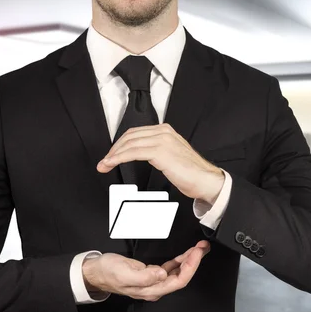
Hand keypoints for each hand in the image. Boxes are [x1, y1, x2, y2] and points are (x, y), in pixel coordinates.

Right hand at [82, 240, 210, 301]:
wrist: (96, 271)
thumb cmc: (108, 272)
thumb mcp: (124, 272)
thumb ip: (144, 276)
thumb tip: (162, 274)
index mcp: (151, 290)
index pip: (178, 280)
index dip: (190, 267)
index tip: (196, 252)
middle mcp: (155, 288)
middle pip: (182, 277)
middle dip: (194, 261)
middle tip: (202, 247)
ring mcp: (154, 281)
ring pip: (178, 272)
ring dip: (190, 260)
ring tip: (199, 248)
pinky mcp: (151, 274)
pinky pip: (171, 268)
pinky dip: (181, 259)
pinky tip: (186, 254)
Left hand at [96, 124, 224, 204]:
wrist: (206, 180)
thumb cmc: (191, 173)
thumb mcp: (171, 156)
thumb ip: (156, 151)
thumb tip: (139, 155)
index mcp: (165, 131)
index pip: (135, 133)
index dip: (120, 144)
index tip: (111, 155)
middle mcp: (163, 132)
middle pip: (130, 137)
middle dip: (114, 149)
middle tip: (104, 161)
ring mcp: (162, 140)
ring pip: (129, 144)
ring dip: (113, 155)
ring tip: (104, 165)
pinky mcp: (160, 151)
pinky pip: (133, 153)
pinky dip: (119, 158)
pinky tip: (111, 164)